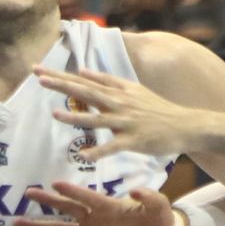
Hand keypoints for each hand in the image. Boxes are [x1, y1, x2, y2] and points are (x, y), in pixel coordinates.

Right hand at [14, 181, 174, 225]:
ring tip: (17, 223)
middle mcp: (93, 217)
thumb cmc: (157, 217)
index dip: (73, 191)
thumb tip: (135, 190)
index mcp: (107, 205)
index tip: (55, 184)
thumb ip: (150, 197)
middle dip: (48, 201)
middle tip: (28, 193)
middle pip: (66, 208)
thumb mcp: (160, 207)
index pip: (87, 197)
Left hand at [37, 65, 208, 162]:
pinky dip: (99, 152)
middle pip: (86, 92)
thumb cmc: (157, 109)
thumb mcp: (133, 89)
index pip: (83, 81)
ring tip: (55, 116)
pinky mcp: (134, 140)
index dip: (60, 75)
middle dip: (61, 85)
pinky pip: (113, 147)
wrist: (186, 125)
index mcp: (116, 92)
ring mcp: (126, 122)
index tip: (38, 69)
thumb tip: (83, 71)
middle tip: (38, 77)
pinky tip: (84, 156)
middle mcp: (119, 103)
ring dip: (76, 118)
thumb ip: (107, 81)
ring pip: (97, 119)